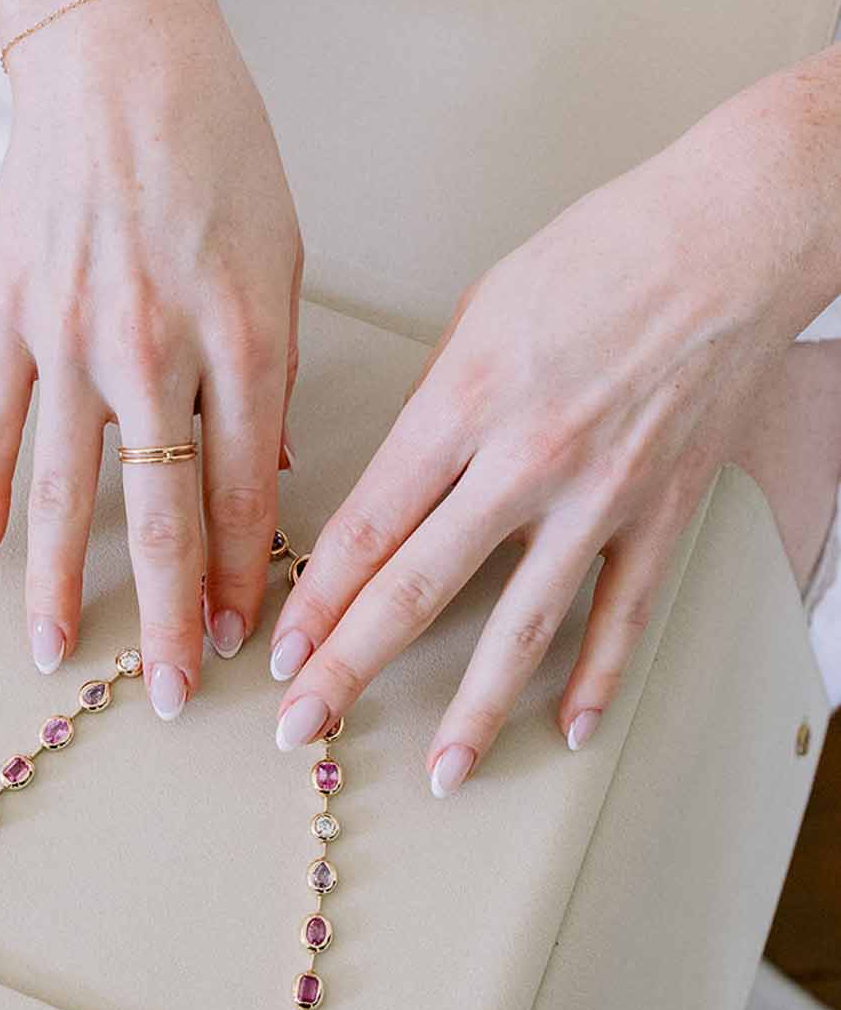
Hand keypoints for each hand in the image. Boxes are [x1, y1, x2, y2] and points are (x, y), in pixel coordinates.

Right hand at [0, 0, 301, 718]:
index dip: (242, 576)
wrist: (115, 46)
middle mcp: (156, 344)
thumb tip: (260, 473)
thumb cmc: (217, 144)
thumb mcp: (280, 253)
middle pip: (161, 511)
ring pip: (63, 487)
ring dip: (60, 581)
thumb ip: (269, 368)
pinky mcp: (7, 311)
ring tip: (55, 652)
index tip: (241, 641)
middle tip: (166, 692)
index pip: (245, 488)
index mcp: (242, 331)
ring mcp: (71, 332)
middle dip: (166, 615)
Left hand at [267, 53, 840, 785]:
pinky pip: (624, 616)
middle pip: (418, 588)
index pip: (368, 527)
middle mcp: (526, 460)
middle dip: (351, 668)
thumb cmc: (603, 253)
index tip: (278, 649)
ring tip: (439, 773)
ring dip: (473, 710)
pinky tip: (566, 729)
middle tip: (303, 725)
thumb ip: (435, 409)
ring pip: (522, 628)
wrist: (729, 236)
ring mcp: (600, 496)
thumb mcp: (480, 312)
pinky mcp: (664, 512)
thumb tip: (396, 485)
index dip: (313, 600)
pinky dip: (597, 680)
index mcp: (464, 402)